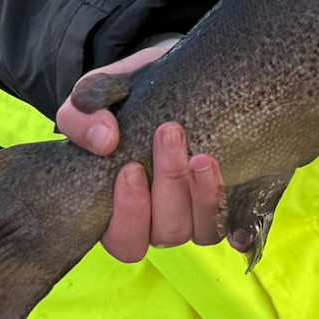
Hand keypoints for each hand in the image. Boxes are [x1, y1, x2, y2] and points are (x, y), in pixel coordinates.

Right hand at [55, 42, 224, 262]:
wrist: (174, 78)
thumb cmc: (130, 98)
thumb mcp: (98, 97)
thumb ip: (82, 115)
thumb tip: (103, 141)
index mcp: (120, 208)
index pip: (122, 240)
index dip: (128, 214)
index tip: (131, 168)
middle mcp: (160, 220)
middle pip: (165, 233)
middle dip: (168, 186)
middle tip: (169, 135)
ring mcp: (196, 215)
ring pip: (201, 231)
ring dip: (203, 197)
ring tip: (201, 155)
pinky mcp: (230, 204)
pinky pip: (234, 224)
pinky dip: (235, 213)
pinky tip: (233, 184)